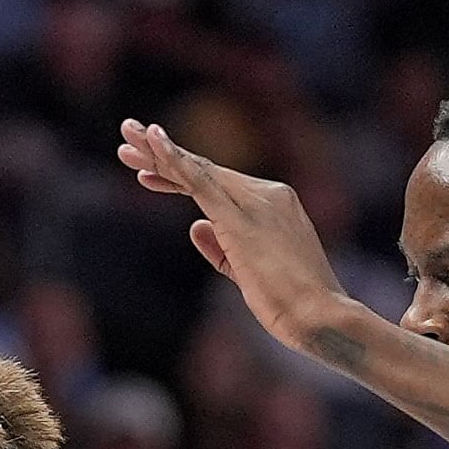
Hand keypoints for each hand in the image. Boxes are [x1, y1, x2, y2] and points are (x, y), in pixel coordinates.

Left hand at [119, 120, 349, 351]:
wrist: (321, 316)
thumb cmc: (292, 303)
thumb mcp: (248, 272)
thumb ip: (221, 248)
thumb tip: (195, 226)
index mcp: (274, 204)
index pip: (217, 182)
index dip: (178, 173)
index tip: (144, 172)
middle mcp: (267, 194)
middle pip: (204, 168)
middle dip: (161, 153)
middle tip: (127, 132)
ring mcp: (256, 203)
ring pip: (198, 170)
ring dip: (159, 152)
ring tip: (128, 136)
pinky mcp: (242, 219)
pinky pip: (202, 182)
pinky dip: (176, 161)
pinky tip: (154, 143)